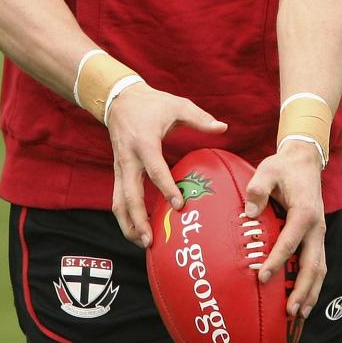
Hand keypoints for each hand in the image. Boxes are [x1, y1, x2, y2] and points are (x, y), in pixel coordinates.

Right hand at [106, 81, 226, 248]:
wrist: (119, 99)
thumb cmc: (152, 103)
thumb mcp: (176, 105)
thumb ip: (200, 118)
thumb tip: (224, 127)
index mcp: (144, 142)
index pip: (155, 170)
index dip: (166, 188)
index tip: (179, 205)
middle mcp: (128, 159)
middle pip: (129, 195)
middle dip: (139, 219)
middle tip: (152, 240)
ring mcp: (120, 167)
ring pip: (118, 202)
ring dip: (128, 224)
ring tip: (144, 243)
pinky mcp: (118, 172)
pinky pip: (118, 198)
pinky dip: (125, 217)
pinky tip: (138, 230)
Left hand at [244, 140, 325, 319]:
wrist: (305, 161)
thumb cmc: (282, 167)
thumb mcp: (267, 170)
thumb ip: (257, 189)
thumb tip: (249, 213)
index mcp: (304, 212)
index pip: (290, 242)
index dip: (277, 261)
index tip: (262, 277)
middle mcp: (316, 226)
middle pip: (313, 264)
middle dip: (302, 289)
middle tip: (289, 310)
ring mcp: (319, 234)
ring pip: (319, 269)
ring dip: (310, 292)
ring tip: (298, 315)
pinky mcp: (317, 237)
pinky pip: (318, 265)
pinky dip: (313, 285)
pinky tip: (303, 301)